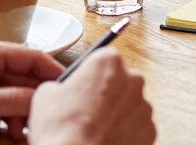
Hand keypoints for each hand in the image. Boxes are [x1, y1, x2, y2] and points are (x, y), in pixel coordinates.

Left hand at [0, 37, 62, 140]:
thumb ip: (11, 100)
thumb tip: (41, 99)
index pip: (31, 56)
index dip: (52, 71)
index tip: (67, 87)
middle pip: (21, 79)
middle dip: (28, 102)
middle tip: (35, 122)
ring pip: (8, 95)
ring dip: (11, 114)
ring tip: (11, 131)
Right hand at [28, 48, 154, 144]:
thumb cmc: (64, 130)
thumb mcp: (46, 94)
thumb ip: (62, 84)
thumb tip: (62, 90)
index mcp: (109, 62)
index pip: (101, 59)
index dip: (88, 75)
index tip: (82, 86)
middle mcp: (132, 80)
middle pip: (118, 81)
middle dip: (104, 93)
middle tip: (85, 110)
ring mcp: (144, 106)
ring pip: (127, 105)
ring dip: (114, 113)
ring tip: (94, 129)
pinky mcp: (150, 130)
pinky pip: (135, 127)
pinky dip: (123, 132)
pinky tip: (106, 138)